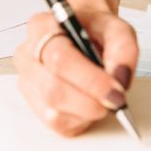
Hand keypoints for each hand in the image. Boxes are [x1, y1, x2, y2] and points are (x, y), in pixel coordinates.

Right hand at [11, 4, 137, 136]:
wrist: (85, 33)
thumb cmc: (94, 29)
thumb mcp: (115, 27)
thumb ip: (123, 47)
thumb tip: (119, 78)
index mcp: (42, 27)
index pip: (59, 58)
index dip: (90, 79)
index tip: (115, 89)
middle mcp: (28, 55)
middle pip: (53, 89)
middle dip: (90, 100)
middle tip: (115, 99)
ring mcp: (28, 82)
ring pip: (53, 111)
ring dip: (87, 111)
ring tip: (102, 97)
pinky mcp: (35, 105)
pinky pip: (58, 123)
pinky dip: (81, 119)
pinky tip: (89, 103)